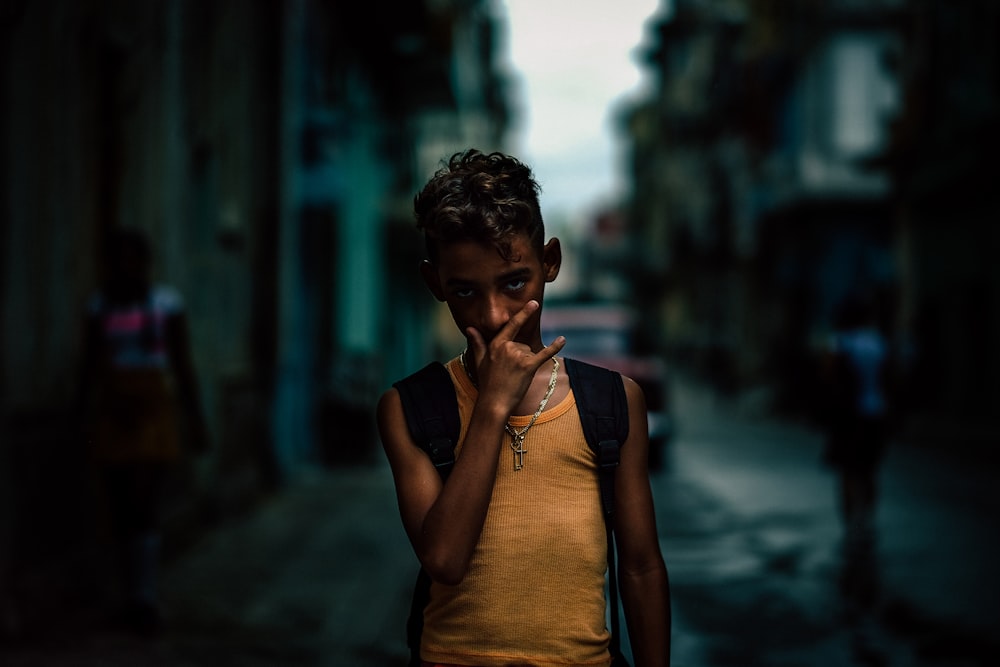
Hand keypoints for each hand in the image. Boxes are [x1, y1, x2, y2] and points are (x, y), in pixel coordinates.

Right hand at [465, 300, 564, 414]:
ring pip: (530, 353)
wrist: (494, 403)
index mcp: (496, 344)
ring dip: (526, 365)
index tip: (533, 302)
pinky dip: (555, 347)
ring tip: (515, 377)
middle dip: (520, 358)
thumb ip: (478, 342)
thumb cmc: (487, 383)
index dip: (524, 313)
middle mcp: (507, 347)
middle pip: (523, 345)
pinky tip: (563, 340)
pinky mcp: (528, 366)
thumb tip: (469, 328)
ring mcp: (518, 356)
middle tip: (509, 374)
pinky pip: (544, 354)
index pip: (512, 325)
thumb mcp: (480, 361)